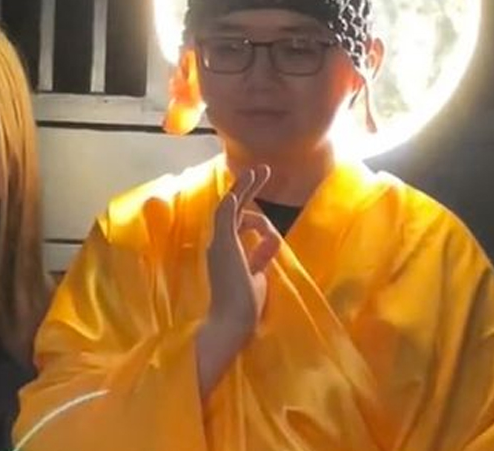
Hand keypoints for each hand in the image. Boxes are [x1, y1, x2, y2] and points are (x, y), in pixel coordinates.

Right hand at [196, 165, 282, 398]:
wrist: (232, 323)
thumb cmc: (244, 307)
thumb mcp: (258, 277)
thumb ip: (260, 258)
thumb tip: (270, 242)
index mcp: (226, 252)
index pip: (241, 227)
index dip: (262, 228)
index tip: (274, 241)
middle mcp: (219, 244)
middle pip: (233, 208)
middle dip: (247, 188)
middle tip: (261, 170)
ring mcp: (219, 242)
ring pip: (231, 206)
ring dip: (246, 187)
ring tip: (261, 170)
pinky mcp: (223, 243)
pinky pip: (226, 213)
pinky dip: (235, 198)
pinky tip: (245, 184)